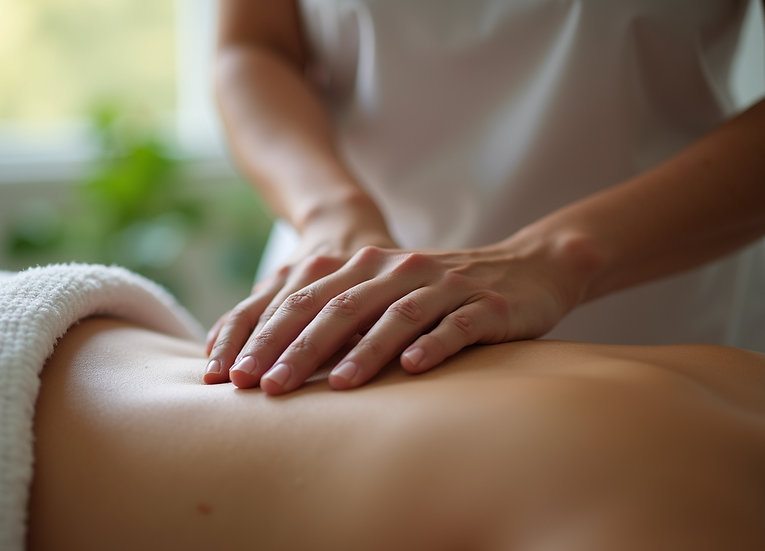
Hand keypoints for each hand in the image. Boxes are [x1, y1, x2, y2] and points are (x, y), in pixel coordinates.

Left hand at [210, 231, 601, 394]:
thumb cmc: (444, 295)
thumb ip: (340, 320)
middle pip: (340, 308)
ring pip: (395, 317)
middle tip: (268, 388)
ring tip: (334, 386)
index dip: (266, 337)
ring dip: (362, 352)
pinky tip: (412, 369)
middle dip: (299, 349)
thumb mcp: (387, 298)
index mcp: (368, 267)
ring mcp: (445, 286)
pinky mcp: (486, 306)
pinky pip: (455, 325)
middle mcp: (400, 271)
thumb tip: (276, 362)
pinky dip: (432, 345)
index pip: (306, 302)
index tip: (234, 377)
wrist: (529, 269)